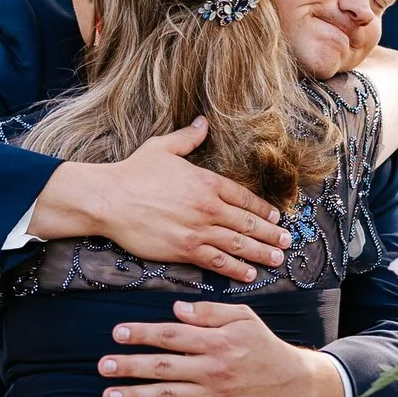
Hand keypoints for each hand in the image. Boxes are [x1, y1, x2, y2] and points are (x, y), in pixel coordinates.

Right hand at [33, 118, 291, 281]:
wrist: (110, 199)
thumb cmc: (133, 172)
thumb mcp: (162, 147)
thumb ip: (188, 137)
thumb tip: (203, 122)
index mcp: (206, 182)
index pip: (244, 197)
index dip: (263, 209)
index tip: (276, 217)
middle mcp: (208, 207)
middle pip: (248, 223)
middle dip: (271, 234)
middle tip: (287, 243)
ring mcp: (198, 230)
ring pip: (238, 244)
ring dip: (261, 253)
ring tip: (277, 259)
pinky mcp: (184, 249)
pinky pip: (217, 261)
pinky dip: (236, 269)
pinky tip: (249, 274)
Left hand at [100, 302, 349, 396]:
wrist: (292, 384)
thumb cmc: (262, 346)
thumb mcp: (243, 318)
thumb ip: (209, 311)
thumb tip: (176, 308)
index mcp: (217, 341)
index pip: (172, 336)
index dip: (143, 334)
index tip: (117, 334)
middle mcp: (213, 369)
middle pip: (164, 367)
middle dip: (131, 366)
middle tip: (104, 366)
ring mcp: (213, 396)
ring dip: (135, 396)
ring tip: (109, 395)